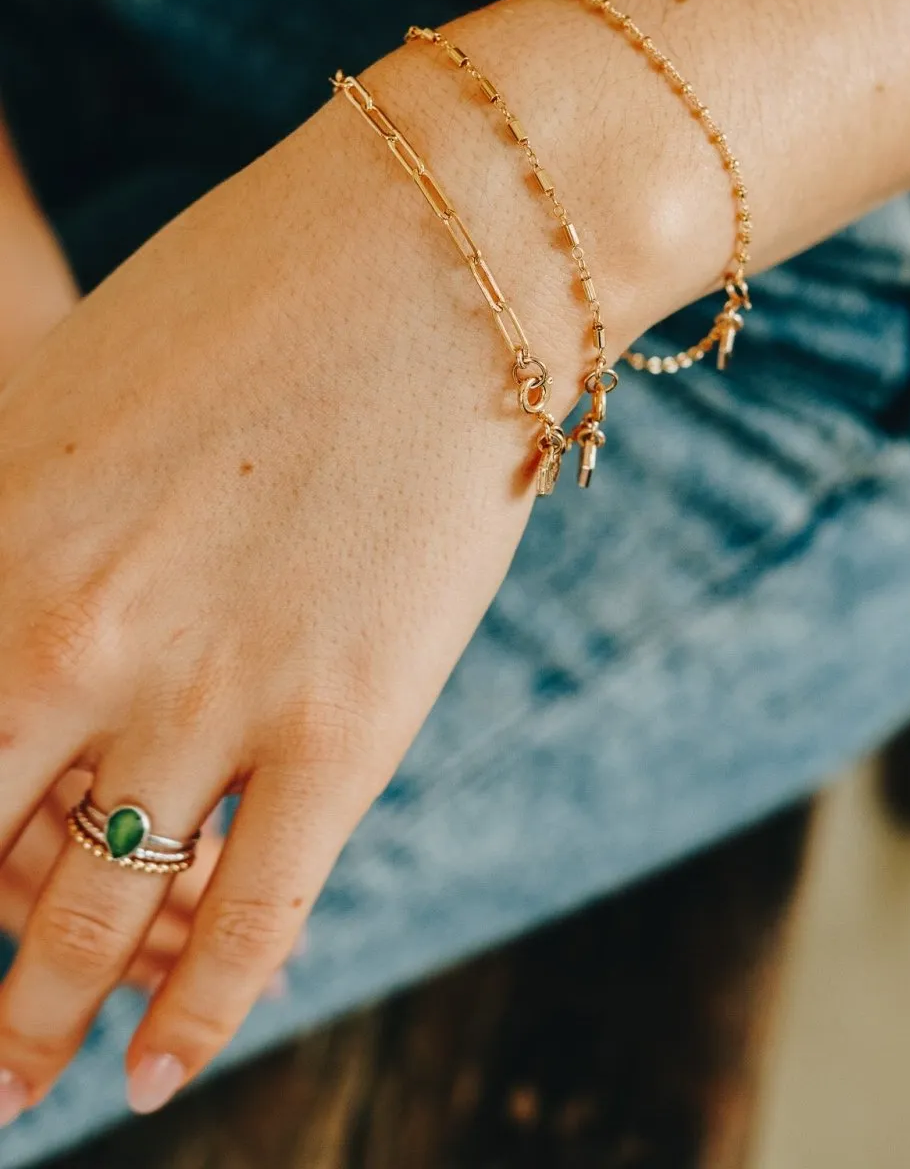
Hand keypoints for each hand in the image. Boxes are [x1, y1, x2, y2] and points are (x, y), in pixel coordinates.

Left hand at [0, 68, 595, 1121]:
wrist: (444, 247)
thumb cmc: (257, 290)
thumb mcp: (72, 393)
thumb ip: (8, 527)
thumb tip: (1, 639)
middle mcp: (69, 638)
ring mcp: (210, 694)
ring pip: (89, 918)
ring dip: (33, 1028)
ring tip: (14, 1089)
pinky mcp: (344, 729)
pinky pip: (251, 923)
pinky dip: (196, 1021)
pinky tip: (156, 1079)